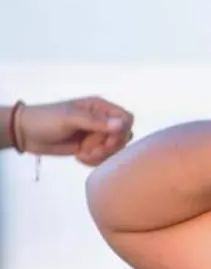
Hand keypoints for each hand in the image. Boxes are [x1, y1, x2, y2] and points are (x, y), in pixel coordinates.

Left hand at [14, 96, 134, 165]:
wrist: (25, 134)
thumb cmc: (46, 120)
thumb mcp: (70, 118)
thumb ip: (96, 122)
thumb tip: (123, 124)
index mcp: (100, 108)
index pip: (126, 119)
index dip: (121, 132)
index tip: (106, 140)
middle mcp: (102, 121)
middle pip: (123, 137)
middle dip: (108, 146)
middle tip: (90, 149)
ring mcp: (96, 135)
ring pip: (114, 150)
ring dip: (100, 155)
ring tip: (82, 153)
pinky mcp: (90, 148)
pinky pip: (103, 158)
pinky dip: (93, 161)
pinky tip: (79, 157)